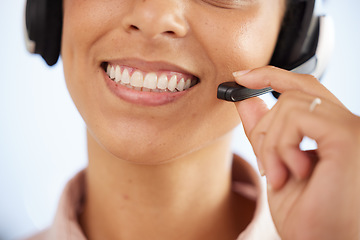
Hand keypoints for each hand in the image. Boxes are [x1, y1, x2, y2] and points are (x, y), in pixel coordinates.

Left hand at [233, 66, 359, 239]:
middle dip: (265, 126)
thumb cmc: (309, 218)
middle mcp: (347, 124)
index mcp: (332, 132)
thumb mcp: (276, 167)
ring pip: (289, 105)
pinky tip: (292, 172)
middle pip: (294, 92)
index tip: (240, 77)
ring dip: (271, 143)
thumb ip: (263, 132)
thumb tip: (245, 100)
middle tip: (268, 166)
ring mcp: (350, 127)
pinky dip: (281, 145)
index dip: (270, 75)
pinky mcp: (347, 134)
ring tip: (280, 176)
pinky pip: (296, 116)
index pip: (303, 88)